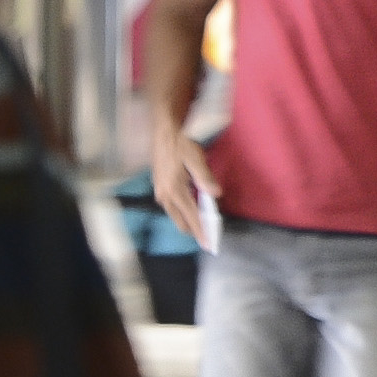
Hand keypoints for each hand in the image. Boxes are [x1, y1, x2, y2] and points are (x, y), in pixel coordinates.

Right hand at [149, 116, 211, 243]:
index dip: (201, 231)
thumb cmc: (181, 143)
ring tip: (202, 226)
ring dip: (188, 221)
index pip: (191, 216)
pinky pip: (172, 207)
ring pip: (175, 215)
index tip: (208, 244)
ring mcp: (160, 192)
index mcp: (175, 190)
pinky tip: (191, 210)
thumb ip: (205, 177)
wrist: (164, 132)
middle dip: (195, 230)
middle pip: (181, 221)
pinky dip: (182, 212)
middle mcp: (165, 195)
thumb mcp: (196, 157)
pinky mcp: (160, 188)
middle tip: (209, 236)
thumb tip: (216, 194)